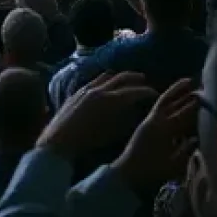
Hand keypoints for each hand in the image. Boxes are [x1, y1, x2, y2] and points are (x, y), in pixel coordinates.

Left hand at [39, 72, 156, 163]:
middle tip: (146, 84)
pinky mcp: (79, 89)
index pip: (135, 91)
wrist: (60, 140)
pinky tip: (109, 84)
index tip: (155, 93)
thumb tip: (138, 110)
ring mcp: (89, 87)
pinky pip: (97, 78)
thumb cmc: (89, 141)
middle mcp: (101, 89)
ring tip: (129, 81)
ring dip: (122, 76)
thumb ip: (127, 119)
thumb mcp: (113, 133)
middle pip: (124, 77)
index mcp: (112, 100)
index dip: (147, 92)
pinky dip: (107, 79)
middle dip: (137, 79)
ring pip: (110, 74)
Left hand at [114, 78, 198, 192]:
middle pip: (176, 103)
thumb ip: (188, 151)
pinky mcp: (147, 120)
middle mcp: (158, 120)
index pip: (186, 114)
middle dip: (190, 96)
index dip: (198, 107)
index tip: (211, 99)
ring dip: (177, 90)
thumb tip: (199, 138)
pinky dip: (167, 96)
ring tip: (188, 81)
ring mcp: (151, 118)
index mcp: (166, 131)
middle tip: (204, 89)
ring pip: (166, 99)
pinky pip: (159, 104)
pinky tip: (174, 94)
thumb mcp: (174, 166)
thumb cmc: (153, 172)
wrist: (129, 172)